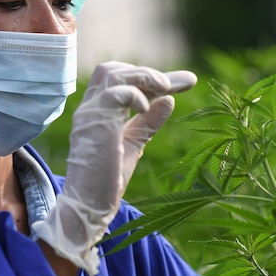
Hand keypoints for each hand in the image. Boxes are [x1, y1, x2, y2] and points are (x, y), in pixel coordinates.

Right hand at [32, 61, 196, 275]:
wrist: (89, 206)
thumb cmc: (107, 180)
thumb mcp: (134, 145)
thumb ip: (148, 123)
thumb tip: (169, 100)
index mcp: (98, 111)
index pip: (122, 80)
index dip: (153, 77)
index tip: (186, 81)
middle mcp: (90, 108)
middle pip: (114, 69)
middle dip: (147, 72)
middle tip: (178, 83)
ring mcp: (90, 114)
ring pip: (113, 74)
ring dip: (144, 76)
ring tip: (166, 87)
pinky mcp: (94, 124)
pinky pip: (115, 94)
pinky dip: (135, 94)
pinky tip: (147, 107)